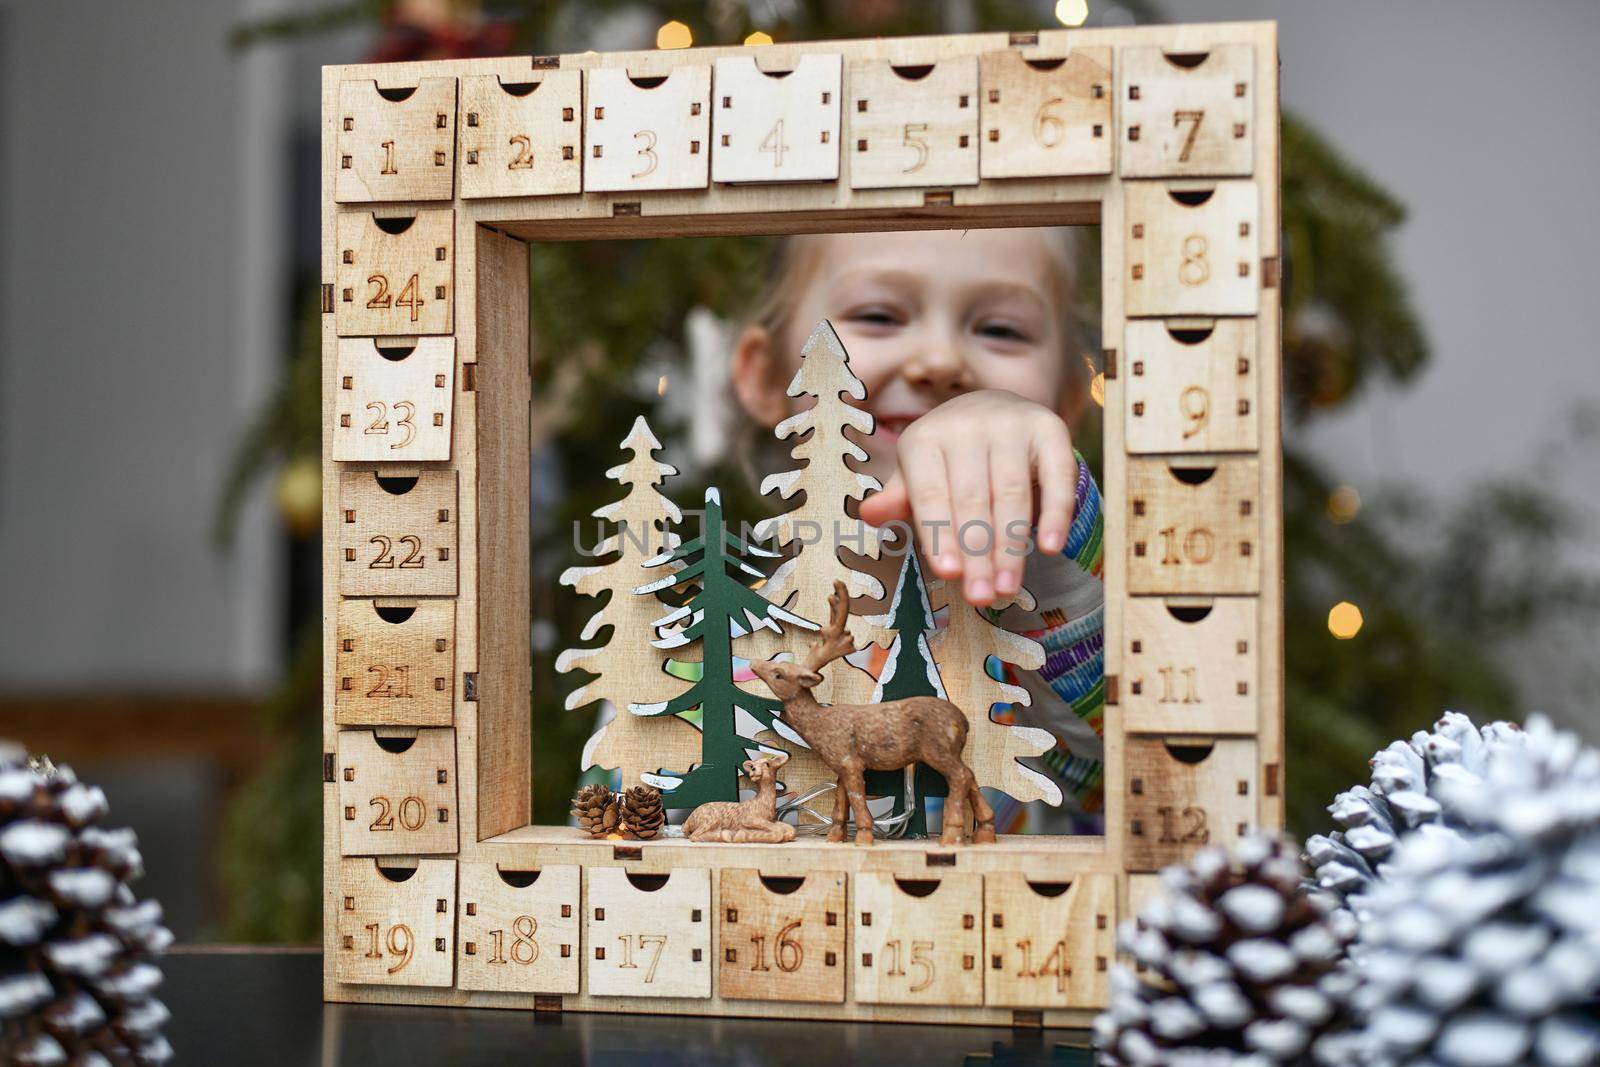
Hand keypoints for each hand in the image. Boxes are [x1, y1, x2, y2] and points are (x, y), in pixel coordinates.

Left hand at [859, 390, 1075, 606]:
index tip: (948, 574)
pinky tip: (1051, 546)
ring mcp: (1011, 425)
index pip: (930, 494)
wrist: (997, 407)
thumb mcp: (918, 475)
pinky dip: (1055, 513)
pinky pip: (1058, 476)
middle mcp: (967, 426)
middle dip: (976, 554)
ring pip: (1011, 494)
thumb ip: (900, 500)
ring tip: (1008, 588)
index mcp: (924, 439)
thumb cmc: (950, 458)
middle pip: (972, 500)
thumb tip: (868, 516)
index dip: (940, 535)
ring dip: (1011, 546)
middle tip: (981, 597)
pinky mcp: (1051, 429)